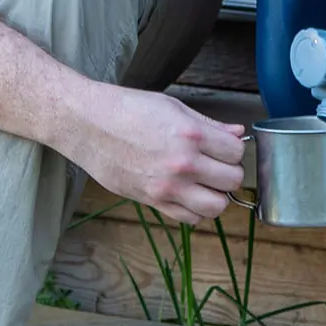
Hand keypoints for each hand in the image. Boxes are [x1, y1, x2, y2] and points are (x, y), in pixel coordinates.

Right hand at [58, 83, 246, 223]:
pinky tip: (187, 194)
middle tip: (216, 165)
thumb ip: (208, 125)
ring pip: (216, 207)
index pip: (237, 152)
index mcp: (190, 135)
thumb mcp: (172, 107)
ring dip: (216, 196)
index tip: (224, 148)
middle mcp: (183, 164)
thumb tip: (238, 133)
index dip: (233, 149)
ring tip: (205, 184)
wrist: (87, 125)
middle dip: (229, 172)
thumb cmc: (127, 109)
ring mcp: (167, 186)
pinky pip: (189, 218)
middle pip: (232, 181)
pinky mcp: (152, 201)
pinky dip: (194, 210)